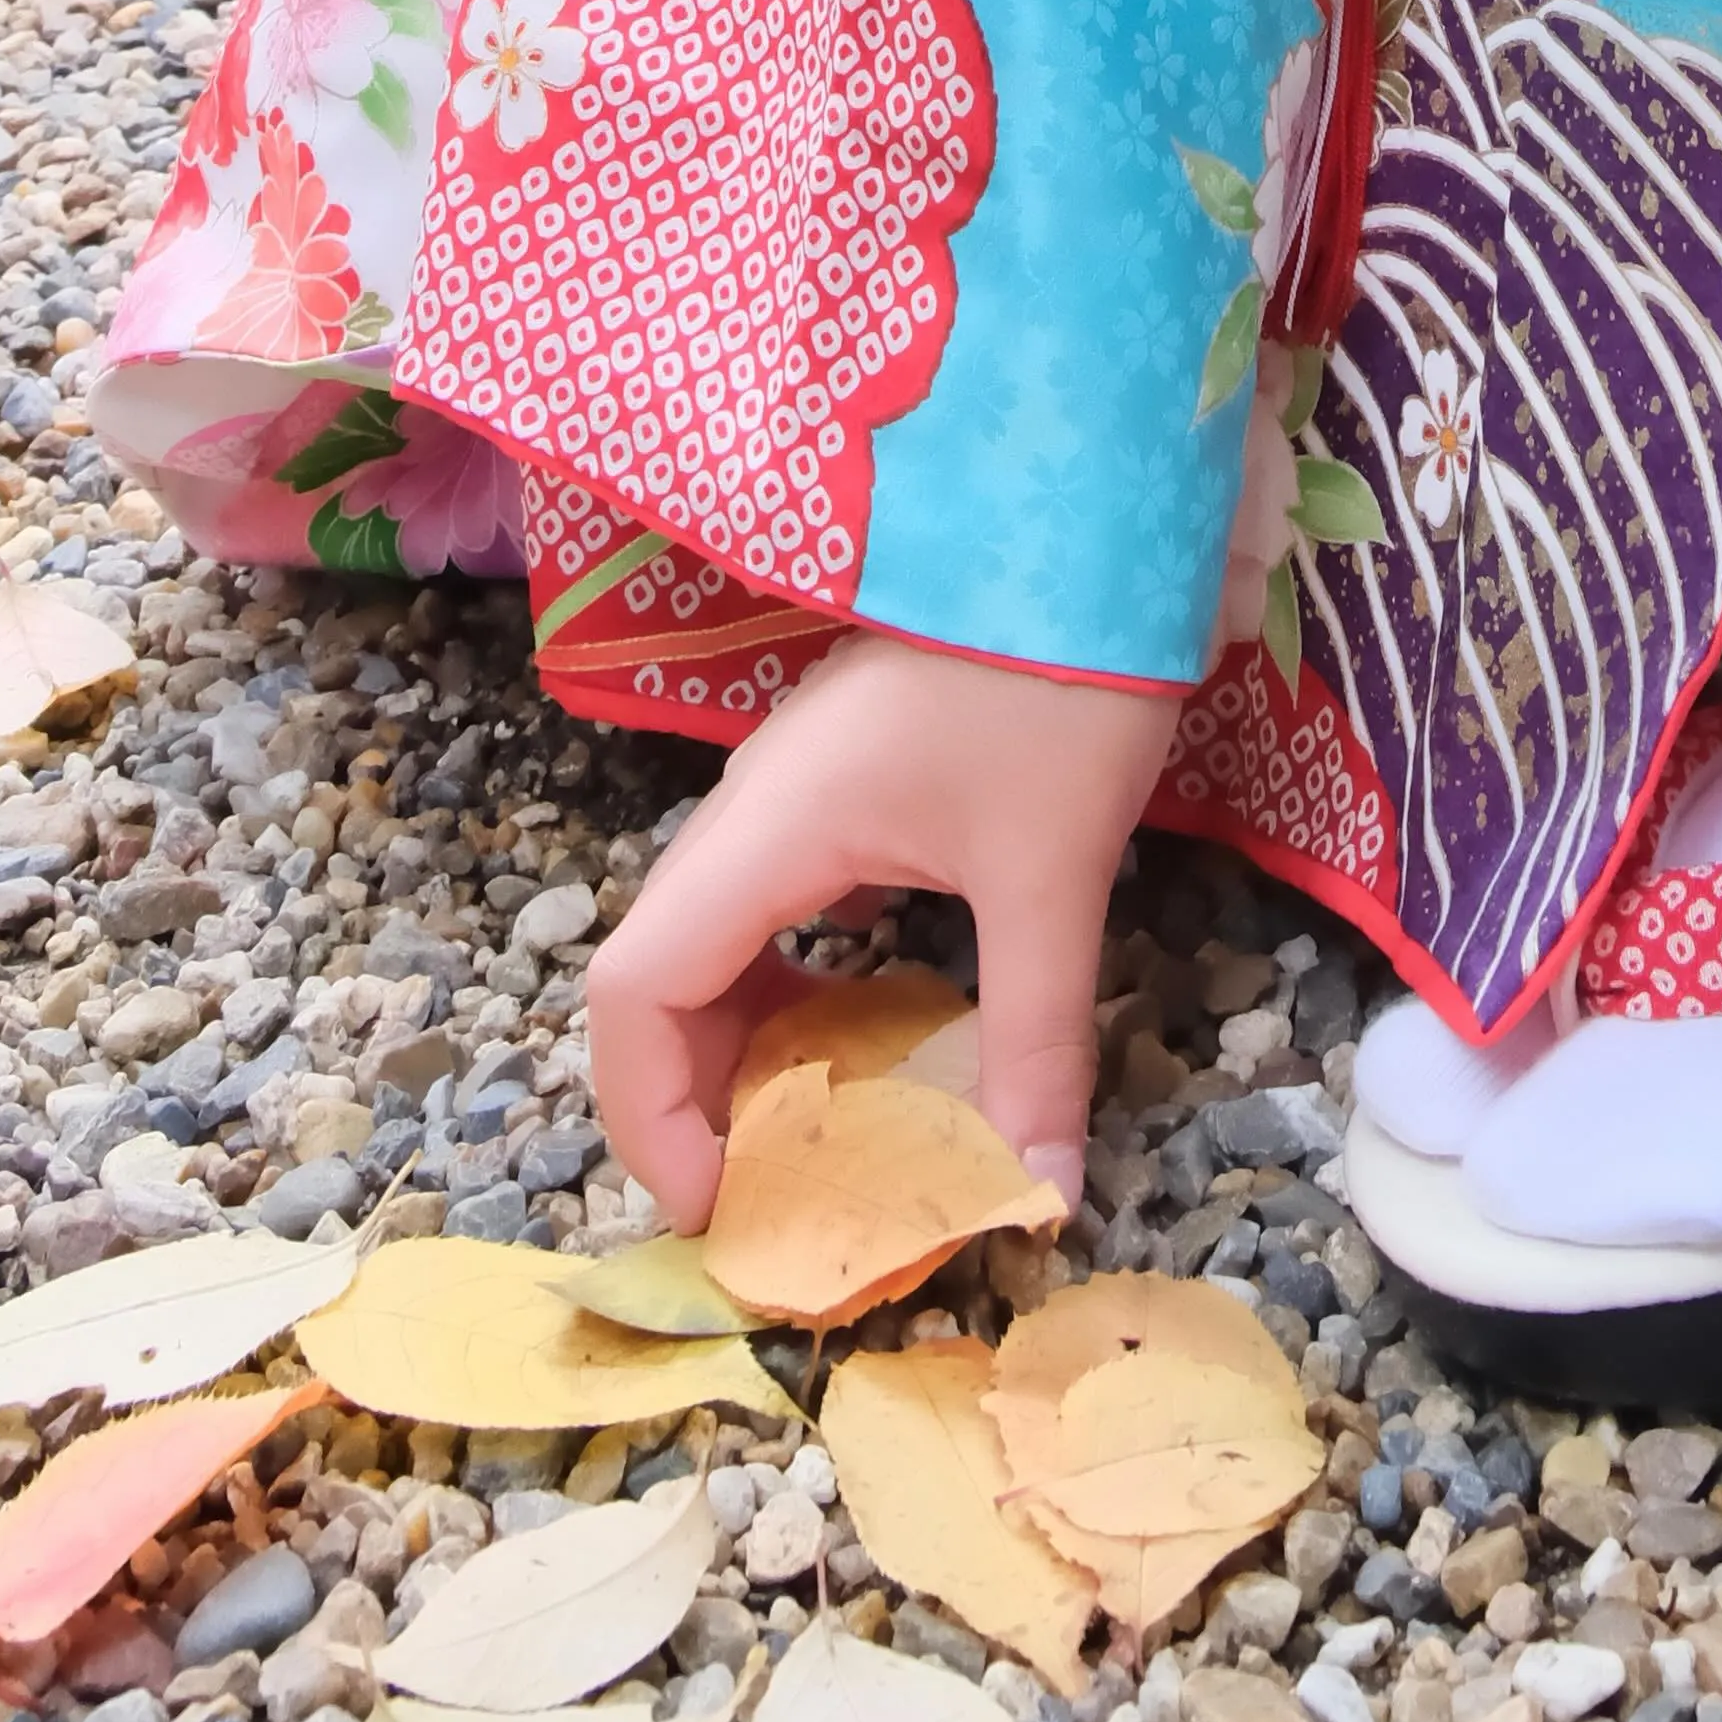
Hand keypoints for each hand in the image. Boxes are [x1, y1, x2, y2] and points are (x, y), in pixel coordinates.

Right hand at [579, 629, 1176, 1225]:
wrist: (1085, 514)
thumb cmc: (1060, 680)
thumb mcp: (1056, 872)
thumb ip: (1036, 1042)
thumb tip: (1044, 1194)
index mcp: (768, 827)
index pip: (635, 989)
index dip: (652, 1115)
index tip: (729, 1208)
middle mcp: (750, 808)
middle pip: (654, 972)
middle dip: (684, 1100)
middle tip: (766, 1202)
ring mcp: (789, 788)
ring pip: (708, 938)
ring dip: (734, 1046)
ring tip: (809, 1139)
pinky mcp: (838, 778)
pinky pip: (768, 906)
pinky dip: (785, 990)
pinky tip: (861, 1037)